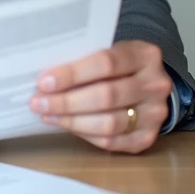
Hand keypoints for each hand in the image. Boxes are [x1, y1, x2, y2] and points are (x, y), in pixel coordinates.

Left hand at [30, 40, 171, 153]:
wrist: (149, 84)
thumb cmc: (119, 65)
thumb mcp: (110, 51)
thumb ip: (85, 60)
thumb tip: (46, 78)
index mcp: (145, 55)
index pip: (106, 63)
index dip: (72, 74)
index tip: (44, 82)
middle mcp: (155, 85)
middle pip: (106, 96)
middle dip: (66, 102)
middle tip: (39, 103)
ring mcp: (155, 114)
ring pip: (109, 123)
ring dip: (72, 121)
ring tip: (47, 115)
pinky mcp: (148, 137)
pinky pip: (112, 141)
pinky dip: (84, 134)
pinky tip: (66, 125)